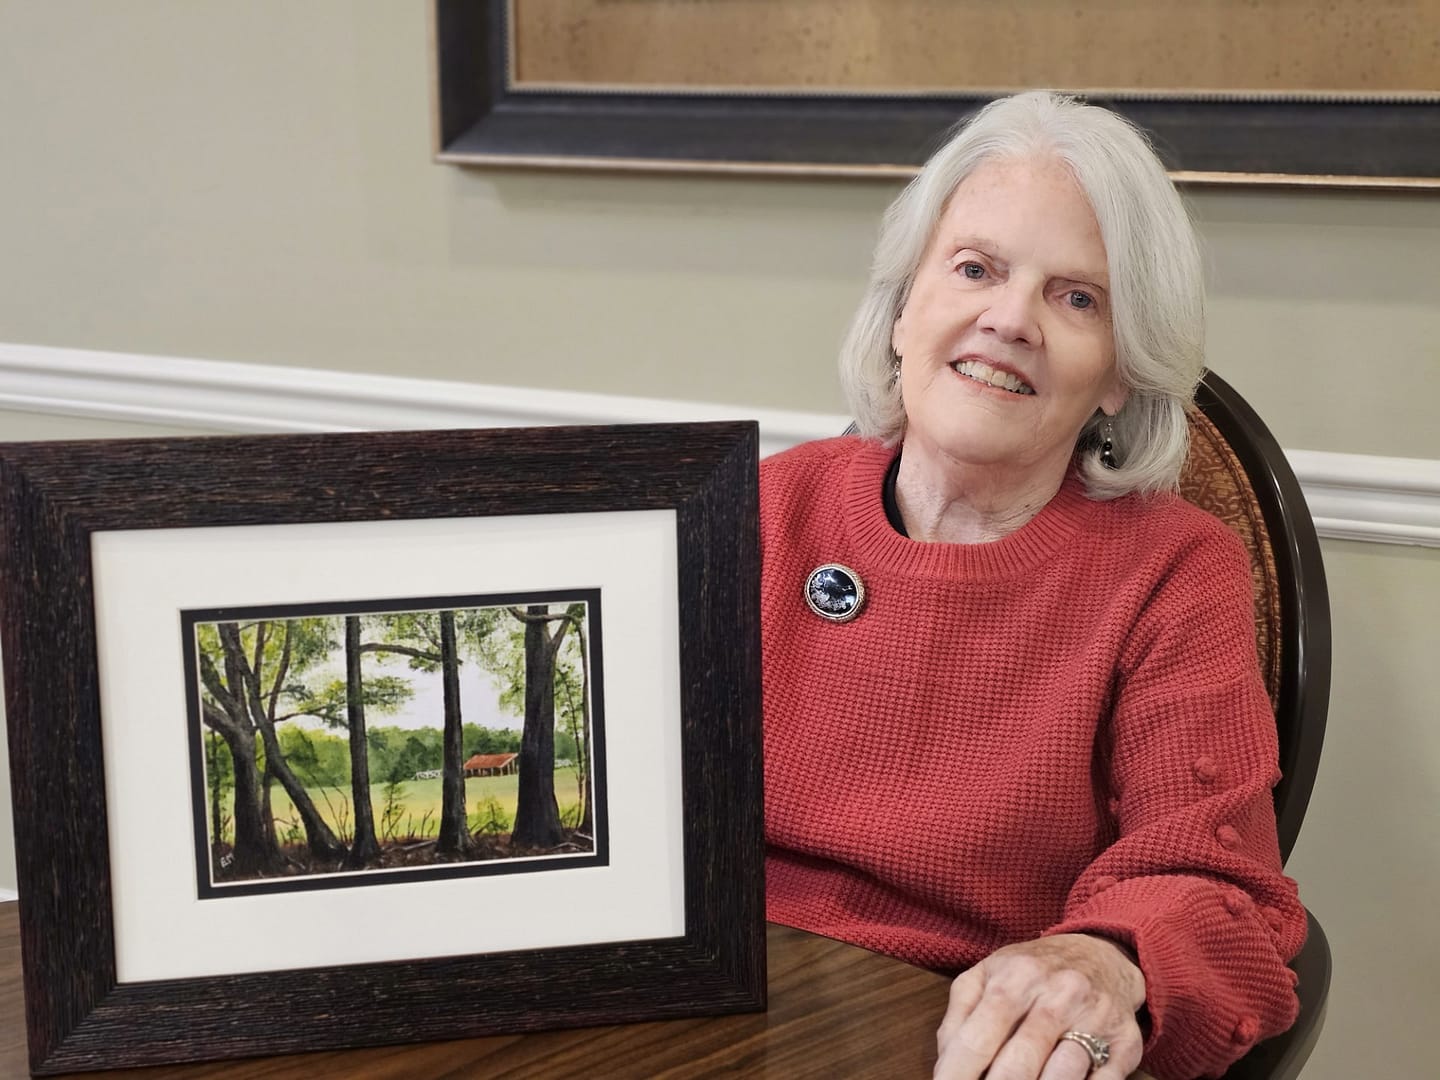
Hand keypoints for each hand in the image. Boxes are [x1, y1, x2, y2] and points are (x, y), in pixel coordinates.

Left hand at [934, 933, 1145, 1079]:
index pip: (977, 1039)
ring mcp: (1095, 1020)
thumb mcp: (987, 975)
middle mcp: (1057, 996)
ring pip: (1061, 1077)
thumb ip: (958, 1017)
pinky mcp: (1126, 1044)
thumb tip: (945, 1064)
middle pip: (1018, 1065)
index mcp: (1014, 978)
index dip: (956, 1076)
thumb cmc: (1034, 972)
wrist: (1103, 954)